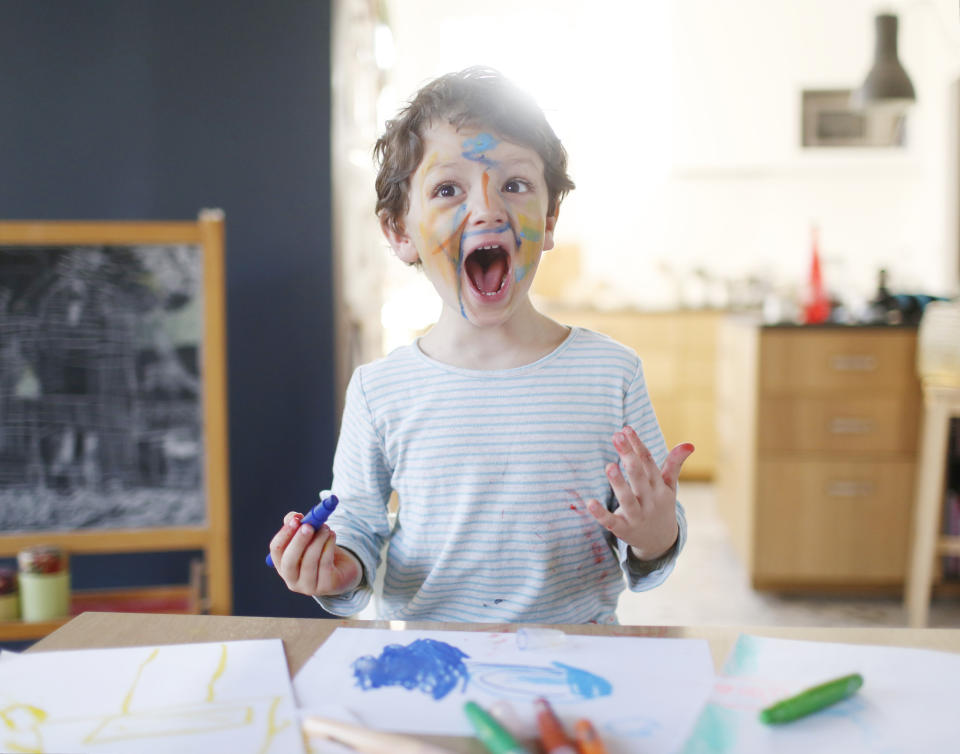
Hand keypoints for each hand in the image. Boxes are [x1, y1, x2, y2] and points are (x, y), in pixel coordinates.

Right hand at [269, 512, 362, 595]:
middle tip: (309, 526)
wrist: (345, 569)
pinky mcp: (326, 586)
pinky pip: (325, 564)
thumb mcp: (309, 537)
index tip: (296, 519)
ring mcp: (308, 586)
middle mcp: (292, 580)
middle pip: (289, 561)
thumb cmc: (322, 550)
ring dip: (318, 540)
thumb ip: (299, 525)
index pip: (276, 551)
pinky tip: (332, 536)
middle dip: (298, 541)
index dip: (284, 534)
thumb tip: (295, 516)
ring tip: (326, 528)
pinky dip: (328, 546)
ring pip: (309, 562)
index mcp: (283, 566)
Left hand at [587, 425, 693, 559]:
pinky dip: (601, 514)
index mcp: (659, 486)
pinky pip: (612, 522)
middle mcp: (649, 499)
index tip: (626, 429)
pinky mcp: (624, 529)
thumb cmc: (661, 506)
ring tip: (609, 466)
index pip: (648, 462)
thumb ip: (674, 464)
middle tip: (616, 437)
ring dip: (618, 483)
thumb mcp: (669, 486)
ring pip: (627, 498)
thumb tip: (689, 444)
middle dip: (629, 456)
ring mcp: (637, 515)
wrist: (660, 542)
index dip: (637, 445)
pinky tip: (590, 503)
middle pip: (639, 476)